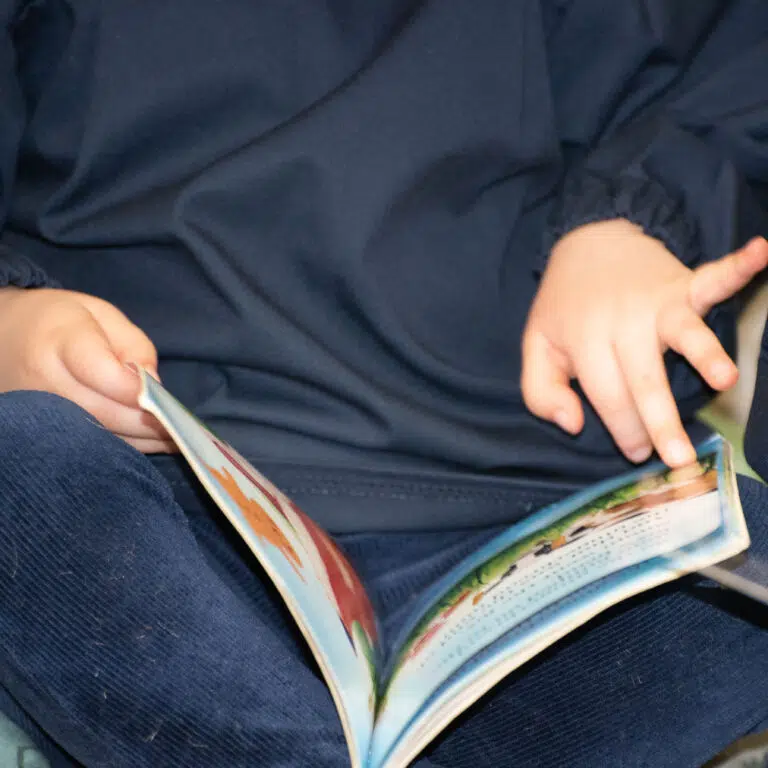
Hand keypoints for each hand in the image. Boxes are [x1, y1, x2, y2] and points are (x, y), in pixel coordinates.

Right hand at [0, 287, 175, 452]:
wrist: (1, 336)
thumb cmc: (60, 320)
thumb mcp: (101, 314)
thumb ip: (134, 345)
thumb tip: (154, 387)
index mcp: (62, 341)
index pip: (104, 373)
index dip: (138, 391)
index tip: (165, 400)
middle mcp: (46, 382)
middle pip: (106, 413)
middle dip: (150, 425)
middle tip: (186, 432)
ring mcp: (40, 412)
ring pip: (100, 437)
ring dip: (142, 443)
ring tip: (177, 441)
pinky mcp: (42, 431)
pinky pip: (88, 446)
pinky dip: (123, 448)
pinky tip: (151, 445)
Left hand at [521, 220, 767, 466]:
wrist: (587, 244)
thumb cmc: (565, 307)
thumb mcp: (537, 348)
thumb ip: (541, 392)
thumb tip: (573, 424)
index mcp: (585, 342)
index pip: (608, 395)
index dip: (623, 429)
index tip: (639, 454)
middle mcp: (622, 323)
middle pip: (644, 379)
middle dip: (660, 420)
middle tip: (679, 459)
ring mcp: (656, 302)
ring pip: (684, 335)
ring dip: (707, 355)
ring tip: (726, 379)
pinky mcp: (684, 284)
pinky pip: (715, 276)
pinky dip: (739, 267)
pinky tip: (761, 253)